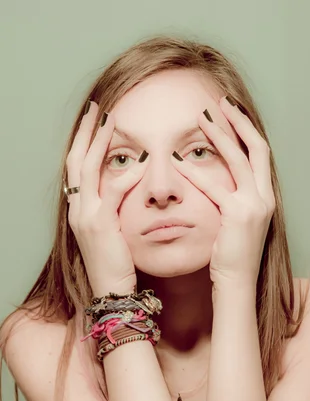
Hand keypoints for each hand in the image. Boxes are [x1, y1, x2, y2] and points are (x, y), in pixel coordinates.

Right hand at [65, 101, 148, 297]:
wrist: (111, 291)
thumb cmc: (117, 264)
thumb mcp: (113, 232)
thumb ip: (115, 208)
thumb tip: (131, 187)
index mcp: (79, 210)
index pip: (77, 168)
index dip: (84, 143)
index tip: (95, 121)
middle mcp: (77, 210)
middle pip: (75, 160)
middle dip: (86, 132)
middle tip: (97, 108)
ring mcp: (85, 216)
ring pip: (87, 170)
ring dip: (99, 143)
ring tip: (111, 121)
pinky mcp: (100, 225)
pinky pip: (112, 193)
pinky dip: (126, 175)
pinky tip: (141, 161)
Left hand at [171, 95, 274, 288]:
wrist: (237, 280)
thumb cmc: (233, 254)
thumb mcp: (238, 221)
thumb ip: (233, 198)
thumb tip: (220, 181)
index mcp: (266, 196)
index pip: (261, 154)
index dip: (247, 130)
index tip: (232, 111)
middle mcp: (265, 197)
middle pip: (256, 148)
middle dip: (239, 122)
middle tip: (220, 102)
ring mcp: (255, 205)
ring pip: (239, 160)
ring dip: (221, 136)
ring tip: (203, 118)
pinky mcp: (238, 215)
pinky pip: (215, 187)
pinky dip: (196, 172)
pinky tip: (179, 160)